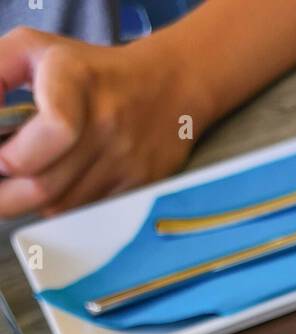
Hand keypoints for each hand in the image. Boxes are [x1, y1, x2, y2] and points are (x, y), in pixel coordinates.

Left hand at [0, 27, 202, 218]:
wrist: (170, 86)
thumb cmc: (91, 70)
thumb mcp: (34, 49)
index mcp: (76, 81)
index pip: (53, 130)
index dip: (13, 156)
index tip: (1, 159)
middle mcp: (106, 123)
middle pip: (45, 187)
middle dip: (7, 198)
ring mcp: (126, 161)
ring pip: (63, 208)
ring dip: (35, 203)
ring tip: (26, 184)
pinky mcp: (139, 186)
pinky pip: (88, 213)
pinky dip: (66, 208)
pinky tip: (59, 188)